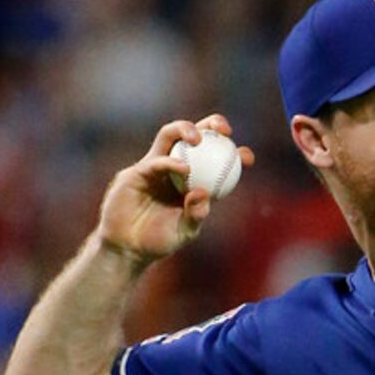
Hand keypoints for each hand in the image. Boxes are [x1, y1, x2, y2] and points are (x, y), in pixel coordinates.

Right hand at [95, 115, 254, 264]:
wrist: (128, 248)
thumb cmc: (158, 241)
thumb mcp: (184, 232)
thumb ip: (196, 215)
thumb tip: (204, 193)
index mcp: (194, 181)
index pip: (216, 160)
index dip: (233, 153)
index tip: (246, 156)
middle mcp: (175, 168)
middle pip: (193, 136)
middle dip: (211, 125)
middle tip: (225, 130)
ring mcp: (155, 167)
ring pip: (169, 136)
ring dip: (185, 129)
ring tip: (198, 138)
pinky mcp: (137, 172)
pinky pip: (155, 161)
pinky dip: (169, 162)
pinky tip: (183, 167)